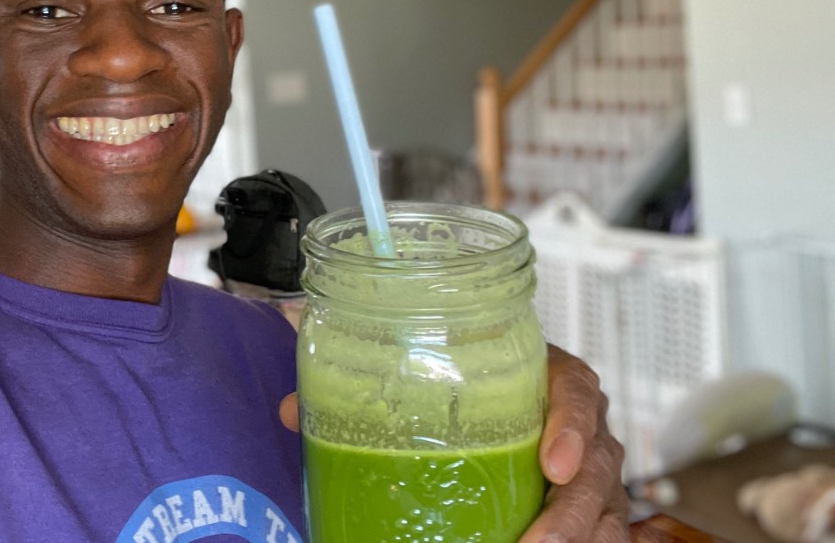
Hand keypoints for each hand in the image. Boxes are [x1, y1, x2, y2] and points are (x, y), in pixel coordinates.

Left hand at [277, 345, 627, 541]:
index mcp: (545, 375)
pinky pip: (602, 530)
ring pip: (605, 507)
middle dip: (572, 511)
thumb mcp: (429, 377)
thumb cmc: (465, 382)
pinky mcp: (586, 502)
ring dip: (578, 536)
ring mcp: (588, 467)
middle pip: (599, 464)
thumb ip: (363, 389)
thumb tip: (294, 411)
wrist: (492, 391)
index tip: (554, 463)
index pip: (577, 389)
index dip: (573, 425)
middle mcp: (578, 421)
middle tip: (537, 541)